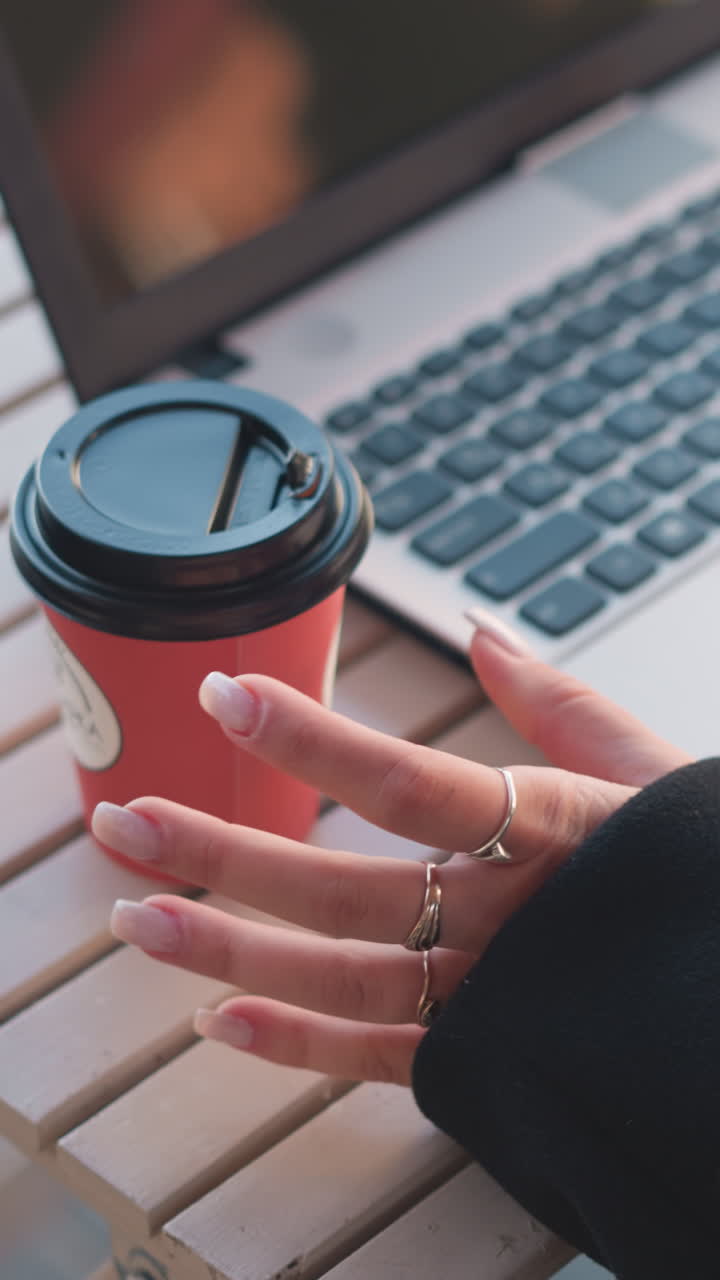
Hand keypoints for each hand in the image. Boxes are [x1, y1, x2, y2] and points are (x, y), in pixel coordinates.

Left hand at [94, 613, 688, 1084]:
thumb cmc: (702, 871)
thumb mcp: (651, 771)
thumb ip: (562, 703)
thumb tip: (480, 629)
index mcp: (552, 833)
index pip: (411, 782)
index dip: (310, 740)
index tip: (223, 695)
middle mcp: (511, 922)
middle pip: (347, 890)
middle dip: (227, 854)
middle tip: (125, 821)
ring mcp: (497, 1002)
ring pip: (346, 981)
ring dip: (233, 953)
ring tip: (134, 917)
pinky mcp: (491, 1063)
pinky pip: (384, 1062)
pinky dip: (298, 1046)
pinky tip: (217, 1022)